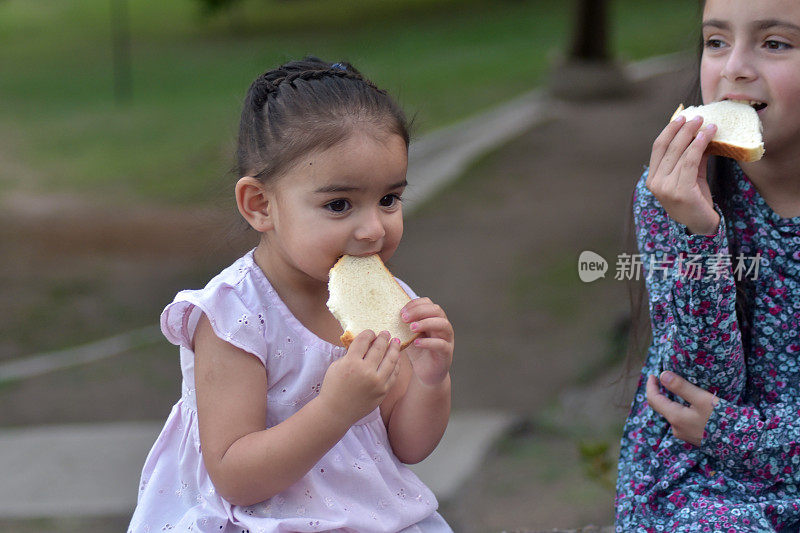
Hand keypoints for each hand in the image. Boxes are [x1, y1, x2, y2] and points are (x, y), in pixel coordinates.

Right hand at [319, 330, 400, 426]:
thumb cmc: (333, 387)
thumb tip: (365, 344)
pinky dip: (396, 364)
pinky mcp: (383, 391)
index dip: (368, 333)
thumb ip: (351, 354)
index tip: (371, 332)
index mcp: (351, 362)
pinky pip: (394, 374)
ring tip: (396, 342)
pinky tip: (396, 359)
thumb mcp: (337, 365)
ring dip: (394, 348)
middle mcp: (366, 371)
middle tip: (386, 333)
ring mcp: (377, 382)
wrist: (336, 411)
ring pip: (391, 360)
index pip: (364, 340)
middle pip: (379, 348)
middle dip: (383, 338)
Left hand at [401, 298, 453, 386]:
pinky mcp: (447, 352)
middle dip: (419, 311)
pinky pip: (441, 344)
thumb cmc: (417, 351)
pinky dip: (429, 342)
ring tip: (411, 328)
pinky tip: (416, 343)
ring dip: (426, 323)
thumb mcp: (408, 335)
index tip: (401, 312)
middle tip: (404, 318)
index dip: (415, 304)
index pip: (428, 303)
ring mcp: (447, 338)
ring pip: (443, 324)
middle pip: (436, 310)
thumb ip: (404, 324)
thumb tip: (386, 313)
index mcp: (433, 318)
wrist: (426, 372)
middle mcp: (442, 326)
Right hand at [646, 115, 719, 234]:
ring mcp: (666, 189)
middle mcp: (655, 183)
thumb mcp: (690, 175)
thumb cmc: (695, 200)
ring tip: (708, 124)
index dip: (669, 130)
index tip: (682, 117)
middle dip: (683, 129)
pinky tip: (707, 137)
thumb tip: (699, 133)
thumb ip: (691, 158)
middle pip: (668, 148)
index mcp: (653, 178)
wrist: (701, 225)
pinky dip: (699, 146)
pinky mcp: (680, 192)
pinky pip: (689, 162)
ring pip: (679, 153)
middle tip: (697, 116)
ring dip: (694, 135)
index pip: (658, 148)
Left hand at [646, 371, 718, 446]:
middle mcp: (676, 428)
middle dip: (658, 393)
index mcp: (675, 418)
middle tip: (660, 380)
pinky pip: (680, 420)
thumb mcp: (702, 399)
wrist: (743, 445)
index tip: (652, 374)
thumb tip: (662, 375)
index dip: (651, 386)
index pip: (653, 399)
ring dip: (669, 401)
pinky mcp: (694, 437)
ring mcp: (685, 434)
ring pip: (671, 414)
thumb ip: (681, 386)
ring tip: (674, 389)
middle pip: (660, 407)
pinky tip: (687, 404)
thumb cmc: (723, 419)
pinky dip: (678, 409)